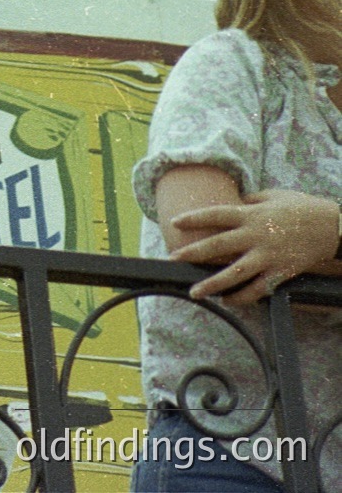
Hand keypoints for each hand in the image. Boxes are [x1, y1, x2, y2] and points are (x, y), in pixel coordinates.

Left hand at [170, 189, 341, 304]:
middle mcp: (257, 235)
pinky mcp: (281, 271)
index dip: (194, 218)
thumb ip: (248, 201)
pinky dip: (243, 297)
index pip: (216, 214)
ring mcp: (268, 255)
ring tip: (194, 292)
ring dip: (213, 283)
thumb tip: (230, 203)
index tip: (175, 222)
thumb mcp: (272, 196)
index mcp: (252, 214)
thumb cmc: (301, 207)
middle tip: (172, 259)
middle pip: (218, 245)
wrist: (332, 226)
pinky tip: (228, 301)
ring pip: (235, 272)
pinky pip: (259, 288)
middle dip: (193, 253)